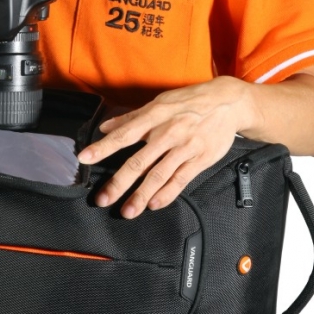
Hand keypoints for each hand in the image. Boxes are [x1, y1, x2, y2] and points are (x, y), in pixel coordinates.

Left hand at [77, 77, 256, 218]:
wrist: (228, 102)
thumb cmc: (189, 101)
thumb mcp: (159, 103)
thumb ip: (130, 118)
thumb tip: (105, 127)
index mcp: (153, 116)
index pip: (123, 134)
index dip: (103, 147)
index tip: (85, 158)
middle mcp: (167, 133)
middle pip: (138, 162)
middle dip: (118, 183)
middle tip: (103, 199)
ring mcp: (184, 147)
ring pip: (158, 175)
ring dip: (141, 196)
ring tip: (127, 211)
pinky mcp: (200, 159)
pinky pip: (181, 179)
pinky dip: (167, 194)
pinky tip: (154, 205)